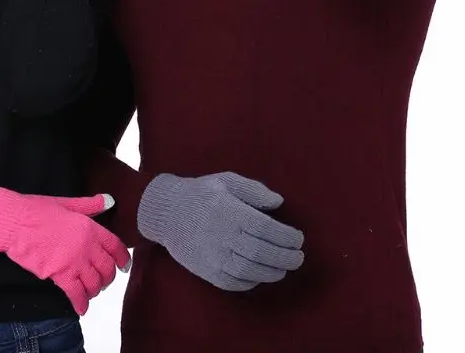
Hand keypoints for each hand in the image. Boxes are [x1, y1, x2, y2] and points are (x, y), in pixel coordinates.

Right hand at [0, 185, 129, 314]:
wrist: (15, 222)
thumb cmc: (37, 210)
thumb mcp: (67, 203)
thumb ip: (90, 205)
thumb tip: (109, 201)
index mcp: (89, 227)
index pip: (115, 246)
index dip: (122, 258)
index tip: (124, 265)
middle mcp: (86, 246)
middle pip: (107, 268)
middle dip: (107, 277)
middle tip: (103, 280)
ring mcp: (74, 262)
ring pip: (94, 284)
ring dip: (95, 290)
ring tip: (90, 291)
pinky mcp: (59, 275)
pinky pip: (76, 294)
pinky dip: (81, 303)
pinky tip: (81, 308)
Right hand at [137, 172, 303, 290]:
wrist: (166, 212)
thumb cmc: (200, 194)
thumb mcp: (225, 181)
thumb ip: (253, 190)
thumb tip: (278, 202)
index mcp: (229, 211)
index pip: (267, 229)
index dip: (287, 237)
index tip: (298, 238)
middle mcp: (222, 236)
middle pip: (263, 253)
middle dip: (287, 257)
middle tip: (298, 257)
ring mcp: (214, 257)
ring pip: (251, 271)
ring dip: (274, 272)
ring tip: (284, 268)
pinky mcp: (207, 272)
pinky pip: (235, 283)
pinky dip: (252, 281)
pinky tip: (261, 274)